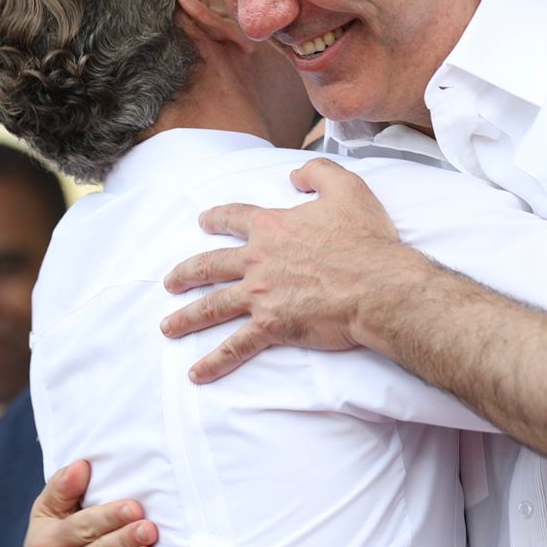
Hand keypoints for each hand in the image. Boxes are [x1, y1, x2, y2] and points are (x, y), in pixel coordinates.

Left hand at [161, 158, 421, 382]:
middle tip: (170, 282)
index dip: (217, 219)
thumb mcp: (347, 188)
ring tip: (168, 327)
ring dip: (186, 318)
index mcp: (272, 226)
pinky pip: (235, 347)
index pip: (235, 219)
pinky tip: (196, 373)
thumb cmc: (366, 240)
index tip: (203, 222)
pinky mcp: (271, 326)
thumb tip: (294, 176)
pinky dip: (214, 362)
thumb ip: (317, 173)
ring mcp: (261, 295)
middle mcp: (258, 260)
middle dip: (186, 274)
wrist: (378, 286)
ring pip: (212, 306)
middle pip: (210, 266)